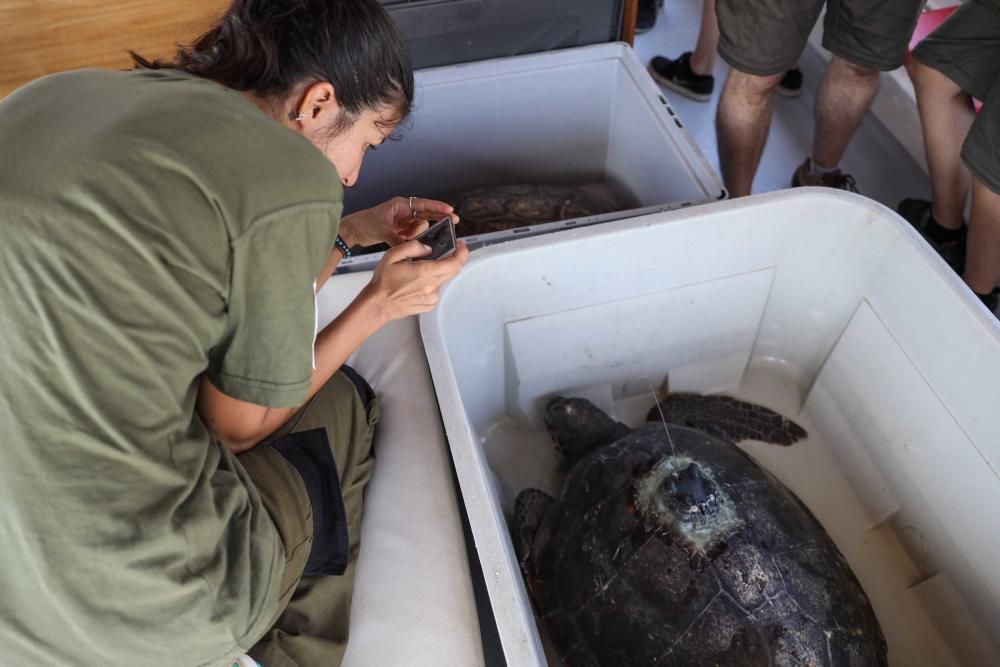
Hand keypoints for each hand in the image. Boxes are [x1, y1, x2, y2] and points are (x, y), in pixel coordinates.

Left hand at [339, 196, 459, 247]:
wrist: (353, 231)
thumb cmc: (365, 224)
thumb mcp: (383, 231)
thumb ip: (400, 239)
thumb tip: (413, 248)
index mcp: (400, 205)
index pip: (423, 204)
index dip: (438, 207)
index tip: (450, 210)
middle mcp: (404, 211)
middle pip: (426, 213)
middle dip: (439, 217)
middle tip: (454, 221)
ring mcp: (403, 221)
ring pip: (420, 227)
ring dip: (417, 234)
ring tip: (403, 237)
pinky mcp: (401, 230)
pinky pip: (413, 234)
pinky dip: (413, 239)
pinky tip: (406, 241)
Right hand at [361, 238, 469, 321]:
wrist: (378, 305)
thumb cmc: (383, 282)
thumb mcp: (392, 255)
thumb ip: (413, 247)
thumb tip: (428, 248)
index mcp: (426, 272)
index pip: (455, 263)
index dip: (462, 253)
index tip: (460, 246)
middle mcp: (432, 286)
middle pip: (452, 271)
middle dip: (450, 260)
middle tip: (441, 254)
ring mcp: (432, 297)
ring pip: (442, 280)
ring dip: (435, 273)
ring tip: (416, 273)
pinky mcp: (429, 305)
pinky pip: (435, 291)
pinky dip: (429, 285)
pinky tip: (415, 285)